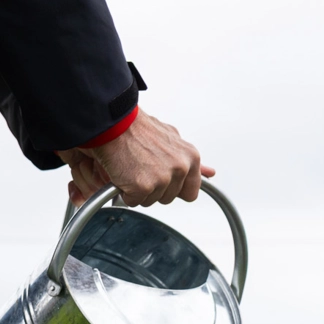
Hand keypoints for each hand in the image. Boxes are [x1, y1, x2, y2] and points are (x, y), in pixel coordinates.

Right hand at [56, 108, 214, 206]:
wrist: (113, 122)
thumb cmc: (137, 128)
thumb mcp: (171, 139)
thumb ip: (190, 160)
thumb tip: (210, 173)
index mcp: (191, 157)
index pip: (191, 192)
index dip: (174, 188)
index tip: (163, 177)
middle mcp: (181, 168)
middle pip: (169, 198)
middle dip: (155, 188)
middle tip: (142, 167)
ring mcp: (163, 179)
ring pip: (152, 201)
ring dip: (139, 190)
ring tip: (133, 166)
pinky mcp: (144, 186)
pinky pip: (134, 201)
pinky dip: (125, 191)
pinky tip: (123, 172)